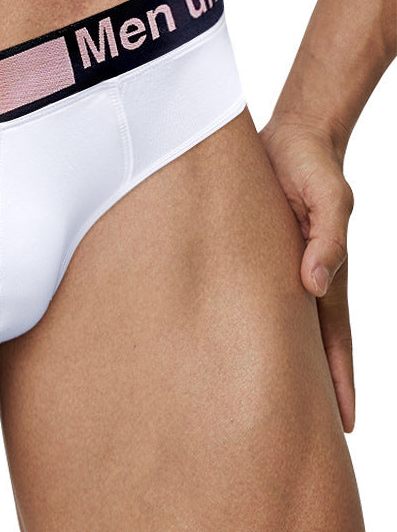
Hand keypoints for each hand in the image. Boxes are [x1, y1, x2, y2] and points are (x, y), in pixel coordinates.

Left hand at [259, 116, 354, 431]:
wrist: (290, 138)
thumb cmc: (311, 167)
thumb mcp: (328, 198)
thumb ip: (327, 239)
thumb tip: (316, 285)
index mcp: (326, 274)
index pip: (335, 341)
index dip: (340, 382)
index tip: (344, 427)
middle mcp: (302, 279)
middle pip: (307, 345)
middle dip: (309, 388)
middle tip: (300, 433)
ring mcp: (278, 268)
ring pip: (277, 327)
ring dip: (275, 361)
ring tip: (260, 400)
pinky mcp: (253, 253)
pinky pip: (251, 296)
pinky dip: (247, 323)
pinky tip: (228, 340)